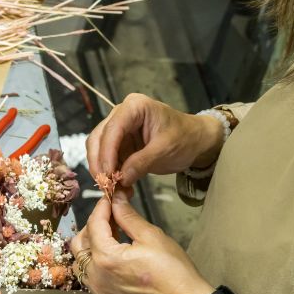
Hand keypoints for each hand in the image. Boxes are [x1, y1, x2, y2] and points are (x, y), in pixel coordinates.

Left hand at [70, 190, 213, 293]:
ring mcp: (101, 290)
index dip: (102, 207)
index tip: (110, 198)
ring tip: (111, 235)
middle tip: (111, 215)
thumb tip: (117, 199)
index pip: (94, 224)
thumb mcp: (150, 236)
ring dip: (91, 245)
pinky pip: (91, 276)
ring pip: (81, 261)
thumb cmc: (173, 272)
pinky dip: (95, 262)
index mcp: (106, 258)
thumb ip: (127, 216)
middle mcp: (97, 276)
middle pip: (80, 243)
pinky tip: (113, 254)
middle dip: (93, 225)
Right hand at [86, 93, 222, 185]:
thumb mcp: (165, 150)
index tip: (108, 174)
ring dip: (102, 168)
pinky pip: (106, 157)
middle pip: (99, 136)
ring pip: (98, 147)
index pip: (113, 128)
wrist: (195, 140)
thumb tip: (121, 179)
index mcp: (134, 106)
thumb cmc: (184, 138)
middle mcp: (121, 113)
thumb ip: (142, 162)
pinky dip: (109, 171)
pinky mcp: (119, 142)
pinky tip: (116, 185)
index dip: (107, 152)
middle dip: (99, 161)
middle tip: (105, 184)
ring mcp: (118, 127)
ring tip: (111, 187)